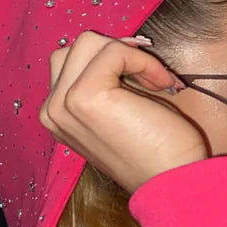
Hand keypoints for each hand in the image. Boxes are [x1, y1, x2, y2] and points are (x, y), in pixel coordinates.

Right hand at [40, 32, 207, 192]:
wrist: (174, 183)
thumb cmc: (160, 153)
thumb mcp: (124, 111)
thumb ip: (109, 83)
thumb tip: (119, 45)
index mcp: (59, 116)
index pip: (74, 62)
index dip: (114, 60)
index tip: (148, 75)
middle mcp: (53, 111)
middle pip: (76, 47)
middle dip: (119, 53)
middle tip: (155, 77)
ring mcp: (63, 104)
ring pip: (88, 43)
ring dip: (131, 55)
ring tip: (158, 82)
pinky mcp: (83, 97)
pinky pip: (113, 51)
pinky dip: (143, 61)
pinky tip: (163, 84)